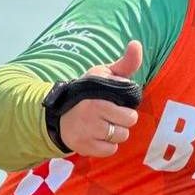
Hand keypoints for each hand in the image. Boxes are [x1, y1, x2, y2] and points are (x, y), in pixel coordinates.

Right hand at [59, 41, 142, 156]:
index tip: (114, 104)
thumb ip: (125, 63)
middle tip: (108, 115)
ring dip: (114, 134)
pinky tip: (96, 135)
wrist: (58, 112)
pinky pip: (109, 151)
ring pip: (119, 139)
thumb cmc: (89, 92)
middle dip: (122, 122)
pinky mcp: (83, 147)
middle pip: (127, 127)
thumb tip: (136, 44)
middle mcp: (90, 117)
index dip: (125, 110)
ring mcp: (86, 133)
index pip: (130, 115)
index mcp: (98, 100)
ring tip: (101, 124)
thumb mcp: (104, 74)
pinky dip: (106, 146)